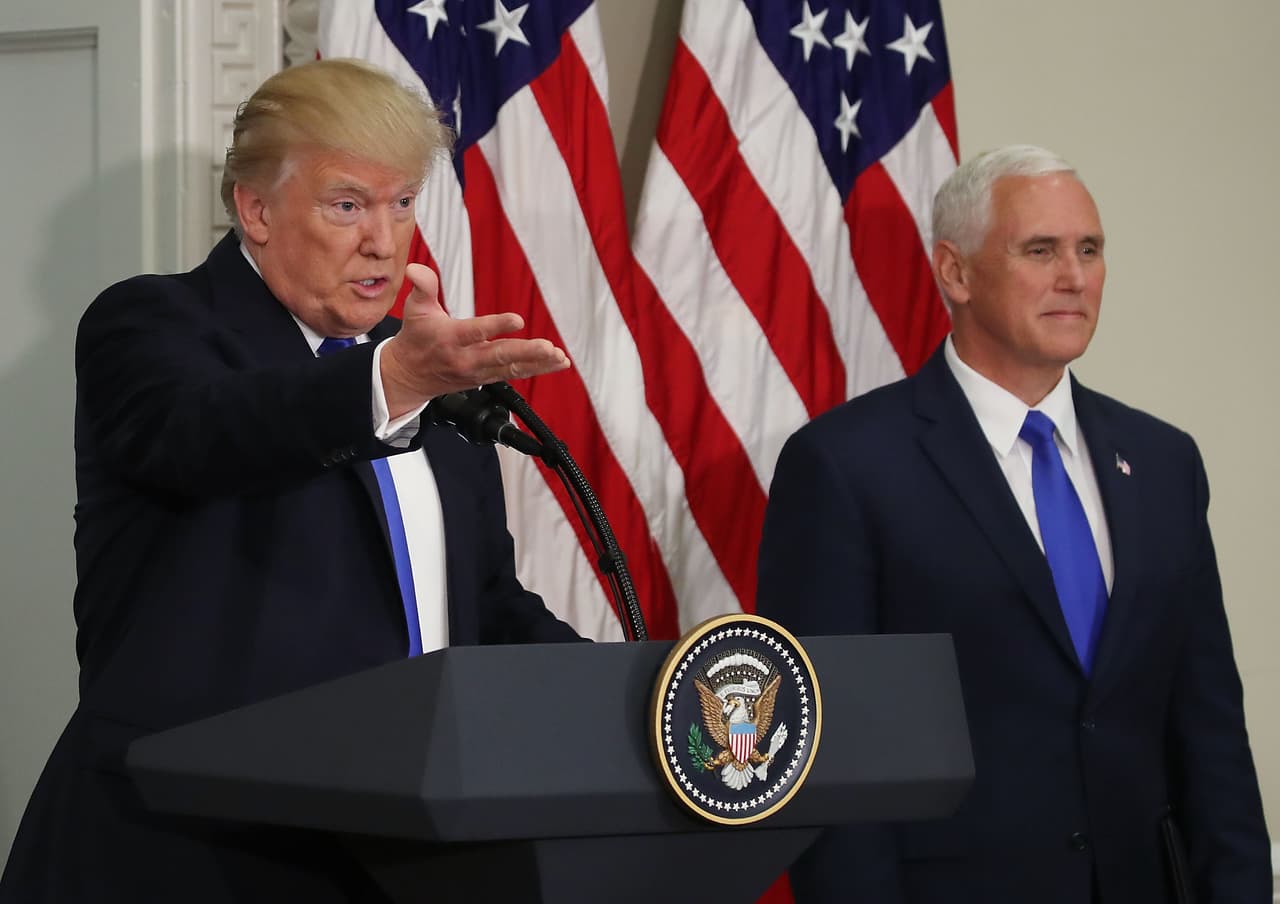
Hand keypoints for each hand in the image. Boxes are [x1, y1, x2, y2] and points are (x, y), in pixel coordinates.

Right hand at [380, 264, 570, 417]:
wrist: (410, 376)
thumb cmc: (417, 338)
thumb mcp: (415, 309)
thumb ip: (423, 287)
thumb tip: (416, 269)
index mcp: (450, 339)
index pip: (475, 332)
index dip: (496, 326)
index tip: (517, 319)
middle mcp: (466, 359)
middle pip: (500, 356)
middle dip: (526, 352)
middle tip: (548, 348)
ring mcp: (479, 372)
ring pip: (512, 368)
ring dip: (538, 363)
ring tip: (559, 358)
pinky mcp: (488, 378)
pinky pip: (515, 374)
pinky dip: (538, 369)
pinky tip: (557, 363)